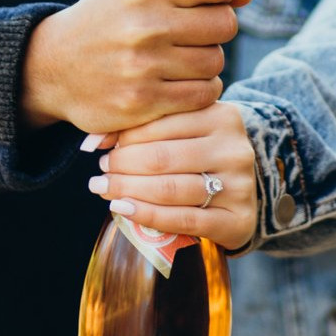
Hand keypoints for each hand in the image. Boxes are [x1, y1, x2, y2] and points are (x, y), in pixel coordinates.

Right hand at [22, 0, 251, 133]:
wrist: (51, 66)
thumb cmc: (107, 18)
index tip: (209, 1)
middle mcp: (145, 24)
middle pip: (225, 24)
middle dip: (217, 28)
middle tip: (195, 34)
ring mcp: (144, 66)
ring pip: (216, 61)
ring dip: (206, 61)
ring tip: (182, 58)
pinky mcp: (143, 103)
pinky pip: (203, 94)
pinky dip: (200, 89)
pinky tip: (180, 81)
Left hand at [86, 103, 258, 251]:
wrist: (243, 191)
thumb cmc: (201, 155)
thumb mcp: (182, 131)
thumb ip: (142, 127)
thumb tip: (93, 142)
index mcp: (222, 115)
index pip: (162, 124)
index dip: (125, 138)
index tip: (102, 151)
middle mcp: (234, 148)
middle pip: (162, 157)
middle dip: (122, 166)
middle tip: (101, 174)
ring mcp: (240, 185)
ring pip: (170, 189)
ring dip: (128, 190)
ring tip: (106, 190)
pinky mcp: (238, 218)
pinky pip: (184, 220)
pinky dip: (147, 215)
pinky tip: (123, 210)